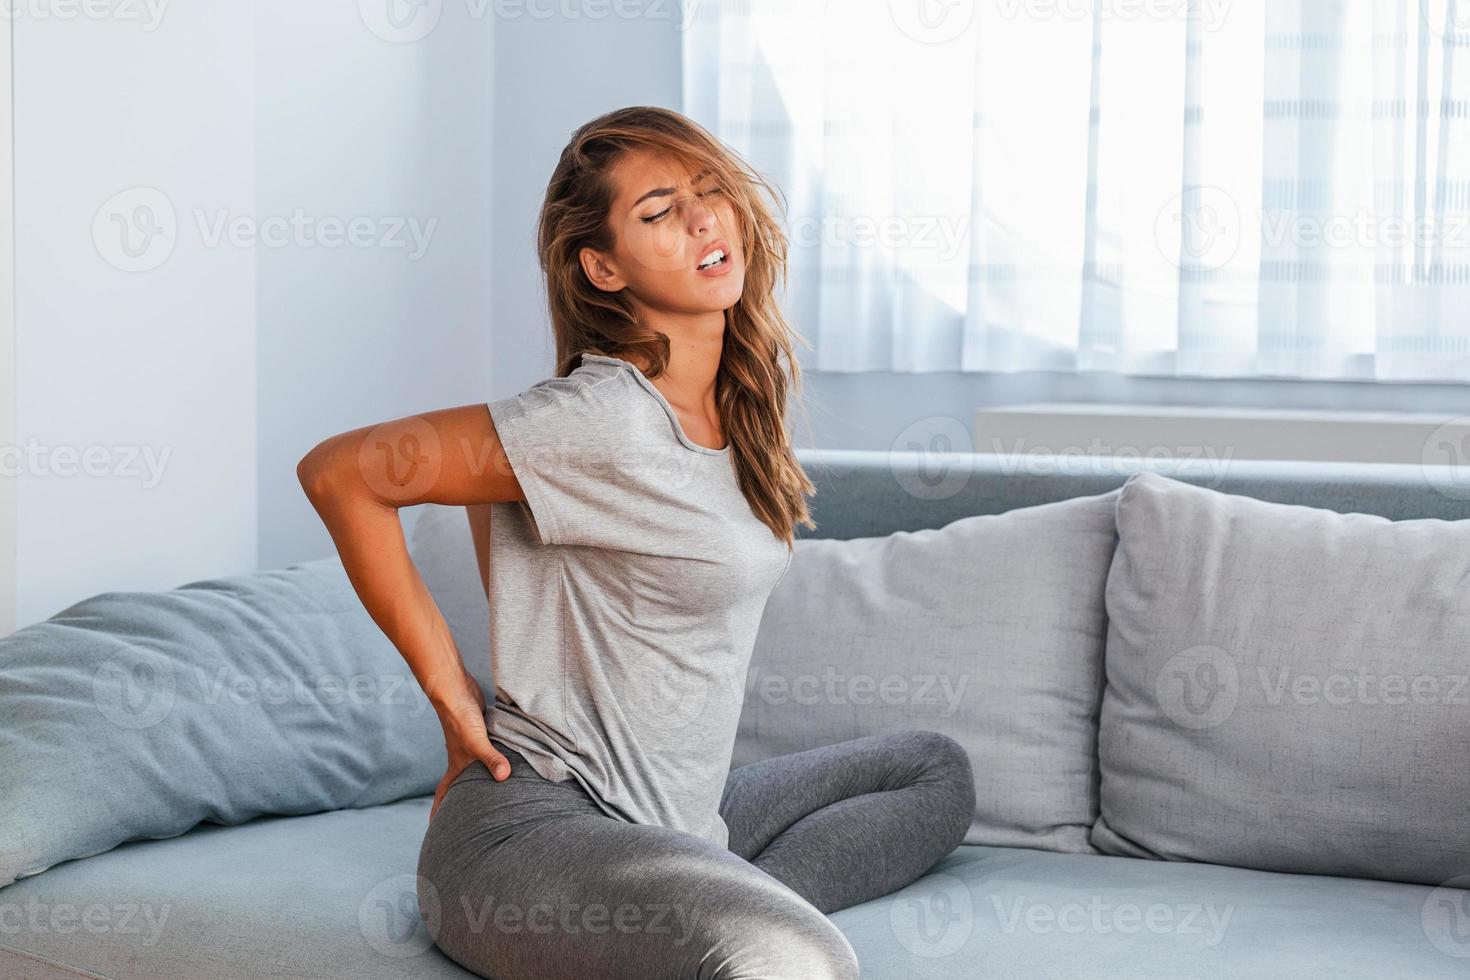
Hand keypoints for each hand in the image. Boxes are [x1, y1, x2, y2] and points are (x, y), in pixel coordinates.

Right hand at [429, 687, 509, 823]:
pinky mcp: (482, 730)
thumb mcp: (477, 742)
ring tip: (495, 788)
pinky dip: (497, 754)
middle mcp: (463, 756)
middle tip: (473, 814)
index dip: (439, 810)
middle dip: (465, 798)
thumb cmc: (460, 717)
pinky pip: (490, 748)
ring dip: (484, 774)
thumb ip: (491, 759)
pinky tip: (510, 757)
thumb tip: (504, 778)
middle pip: (462, 782)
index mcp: (457, 764)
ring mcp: (472, 743)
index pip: (444, 792)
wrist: (455, 689)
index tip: (435, 825)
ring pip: (478, 765)